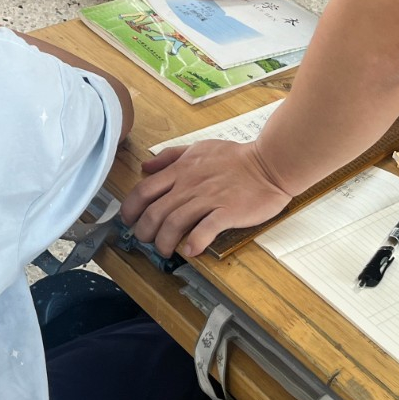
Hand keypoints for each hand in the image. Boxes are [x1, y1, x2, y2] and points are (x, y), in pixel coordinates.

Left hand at [120, 139, 292, 258]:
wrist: (269, 163)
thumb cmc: (235, 157)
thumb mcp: (198, 148)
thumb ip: (170, 156)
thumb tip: (147, 166)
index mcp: (181, 171)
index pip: (144, 190)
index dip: (130, 209)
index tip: (129, 221)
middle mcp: (189, 185)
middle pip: (154, 212)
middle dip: (144, 231)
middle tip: (146, 241)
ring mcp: (208, 199)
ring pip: (174, 223)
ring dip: (164, 242)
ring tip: (165, 251)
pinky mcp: (227, 212)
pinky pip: (205, 229)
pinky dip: (194, 242)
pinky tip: (190, 251)